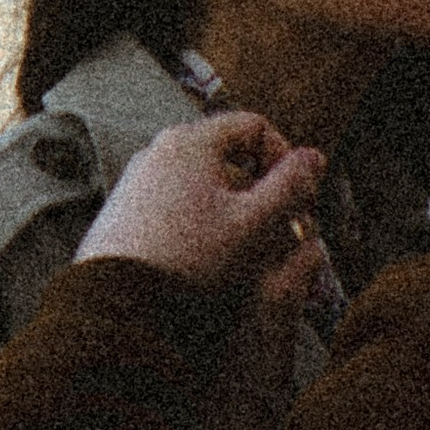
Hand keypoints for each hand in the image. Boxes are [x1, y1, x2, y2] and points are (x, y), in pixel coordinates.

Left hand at [78, 113, 328, 294]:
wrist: (115, 303)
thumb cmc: (187, 260)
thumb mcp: (253, 224)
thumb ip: (290, 186)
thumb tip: (314, 157)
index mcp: (191, 141)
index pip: (255, 126)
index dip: (286, 157)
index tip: (299, 197)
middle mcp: (158, 150)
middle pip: (227, 154)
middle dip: (260, 188)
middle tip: (278, 226)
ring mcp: (136, 180)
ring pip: (201, 182)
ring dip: (232, 208)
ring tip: (245, 249)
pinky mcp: (123, 211)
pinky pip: (174, 203)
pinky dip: (199, 221)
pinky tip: (205, 259)